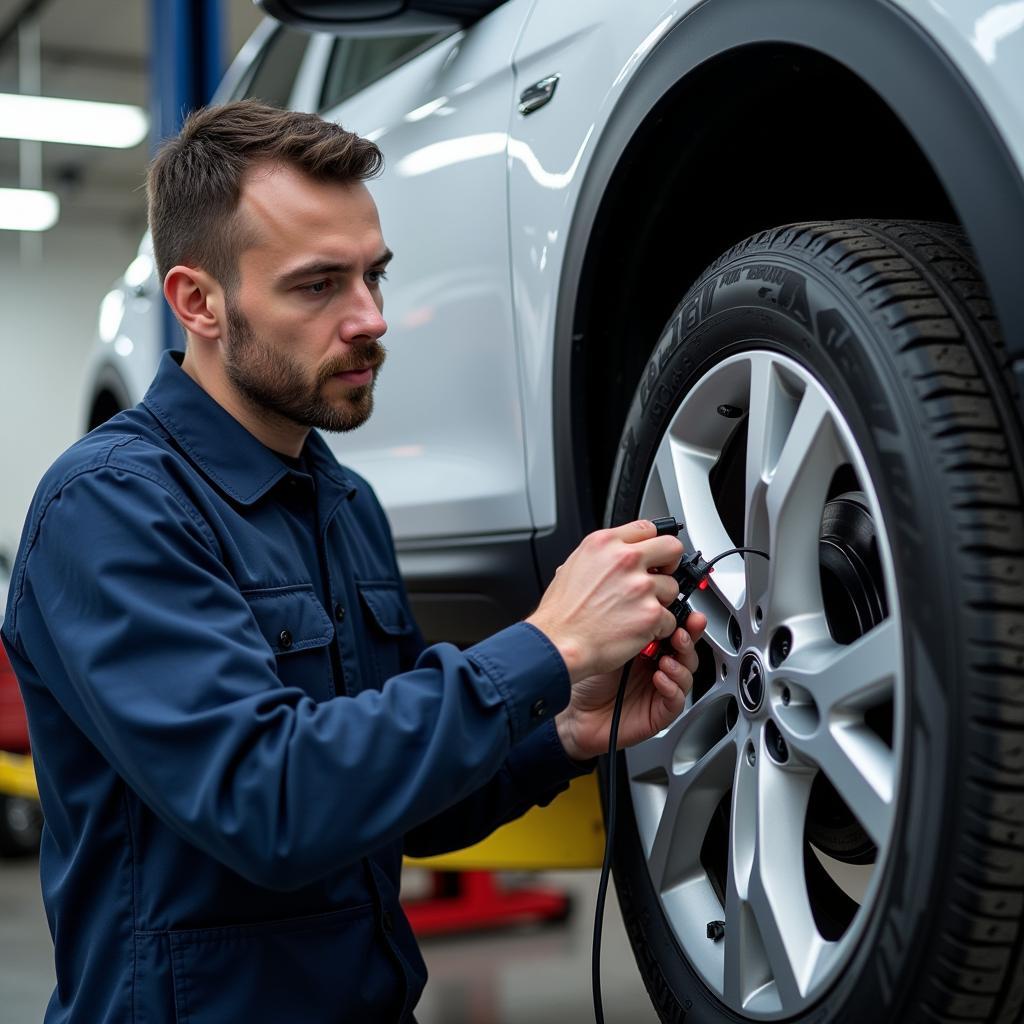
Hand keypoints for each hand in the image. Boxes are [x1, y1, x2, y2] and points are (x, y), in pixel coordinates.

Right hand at [526, 520, 682, 681]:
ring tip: (637, 612)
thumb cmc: (561, 613)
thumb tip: (616, 555)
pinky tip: (637, 630)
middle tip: (661, 577)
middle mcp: (625, 559)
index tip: (653, 554)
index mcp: (604, 543)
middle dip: (670, 564)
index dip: (652, 543)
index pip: (647, 528)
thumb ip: (601, 556)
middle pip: (671, 547)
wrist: (559, 643)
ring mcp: (640, 586)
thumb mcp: (571, 566)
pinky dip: (658, 628)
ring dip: (660, 601)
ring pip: (672, 587)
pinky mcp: (650, 613)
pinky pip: (670, 618)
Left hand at [555, 611, 706, 760]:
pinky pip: (676, 700)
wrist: (574, 713)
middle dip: (688, 641)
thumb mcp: (611, 647)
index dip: (686, 625)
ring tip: (666, 658)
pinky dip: (671, 687)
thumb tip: (650, 609)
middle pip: (686, 653)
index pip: (675, 634)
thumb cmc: (587, 679)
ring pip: (687, 676)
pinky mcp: (659, 713)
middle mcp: (656, 669)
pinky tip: (659, 678)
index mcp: (648, 650)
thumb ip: (634, 631)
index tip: (689, 615)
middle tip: (680, 633)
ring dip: (680, 665)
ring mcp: (659, 691)